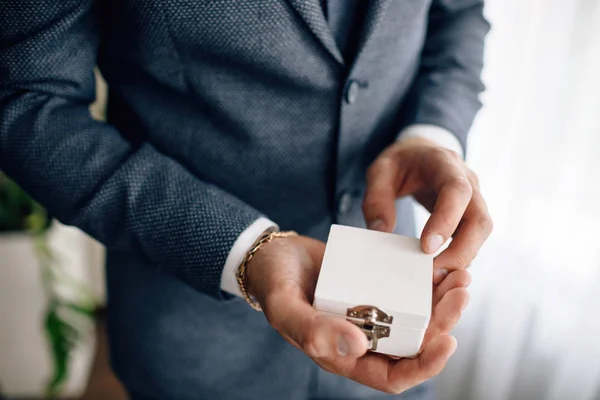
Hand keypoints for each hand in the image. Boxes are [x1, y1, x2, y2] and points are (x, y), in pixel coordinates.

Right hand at [246, 234, 470, 393]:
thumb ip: (313, 331)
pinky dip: (425, 281)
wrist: (271, 256)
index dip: (425, 365)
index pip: (394, 375)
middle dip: (444, 322)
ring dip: (442, 301)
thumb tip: (357, 347)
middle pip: (414, 343)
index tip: (448, 340)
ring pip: (417, 316)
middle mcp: (364, 337)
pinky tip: (438, 266)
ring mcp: (371, 311)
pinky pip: (406, 290)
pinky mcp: (373, 286)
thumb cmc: (273, 285)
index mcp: (344, 355)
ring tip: (460, 276)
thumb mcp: (285, 308)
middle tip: (461, 292)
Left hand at [362, 137, 492, 282]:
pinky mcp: (471, 216)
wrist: (421, 154)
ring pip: (481, 234)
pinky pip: (473, 239)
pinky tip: (439, 271)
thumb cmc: (401, 163)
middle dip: (460, 251)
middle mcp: (468, 181)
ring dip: (462, 258)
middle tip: (433, 274)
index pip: (456, 191)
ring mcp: (474, 199)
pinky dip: (459, 257)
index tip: (427, 247)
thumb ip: (376, 199)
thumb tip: (380, 232)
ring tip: (435, 278)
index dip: (446, 220)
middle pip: (480, 220)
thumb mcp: (380, 171)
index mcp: (445, 163)